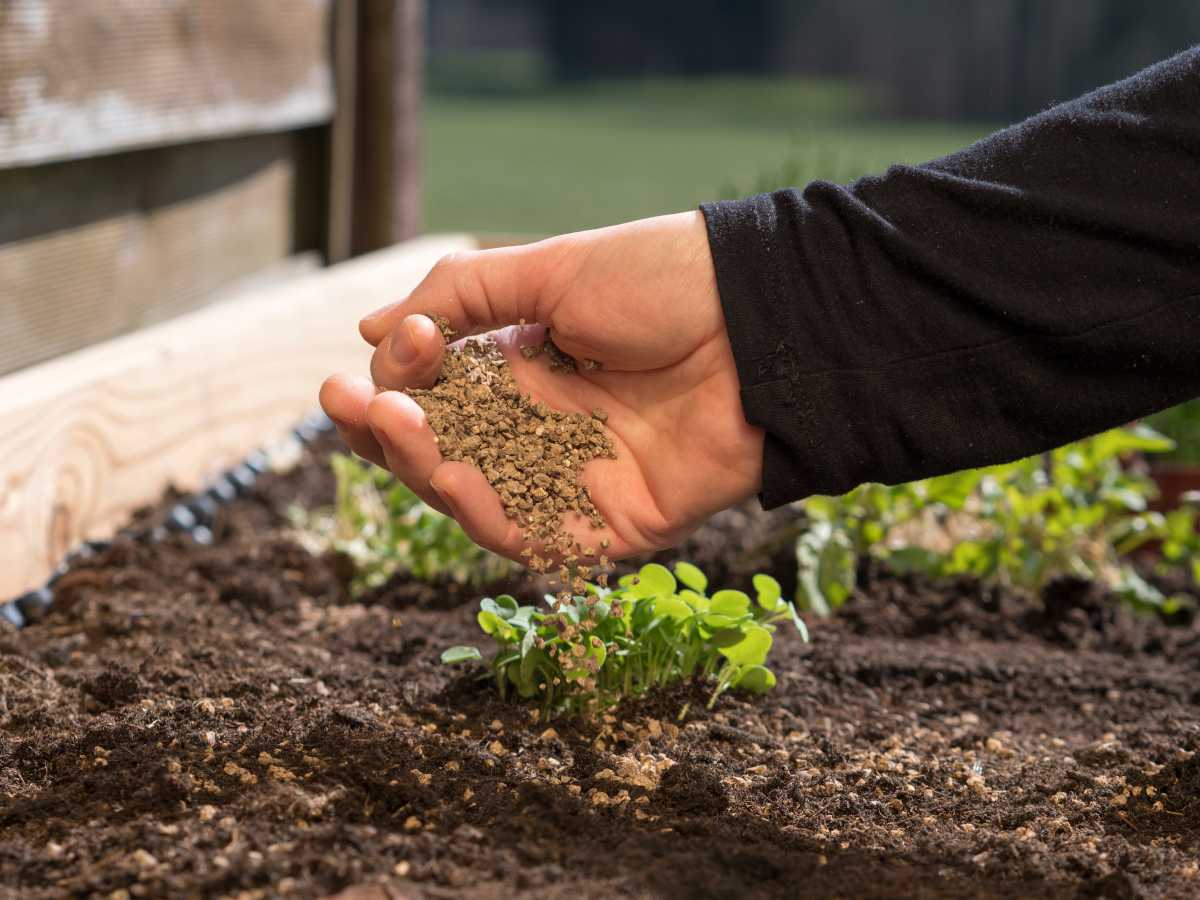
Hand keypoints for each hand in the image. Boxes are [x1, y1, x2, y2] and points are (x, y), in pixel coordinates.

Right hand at [319, 211, 763, 562]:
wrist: (763, 320)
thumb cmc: (665, 283)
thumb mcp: (550, 271)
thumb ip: (458, 298)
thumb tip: (369, 332)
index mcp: (525, 372)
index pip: (436, 399)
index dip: (398, 382)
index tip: (394, 345)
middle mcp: (543, 432)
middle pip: (442, 456)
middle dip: (387, 435)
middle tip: (347, 404)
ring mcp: (576, 483)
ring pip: (476, 502)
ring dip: (424, 469)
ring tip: (396, 426)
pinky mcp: (615, 527)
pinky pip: (537, 540)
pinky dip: (488, 515)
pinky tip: (455, 473)